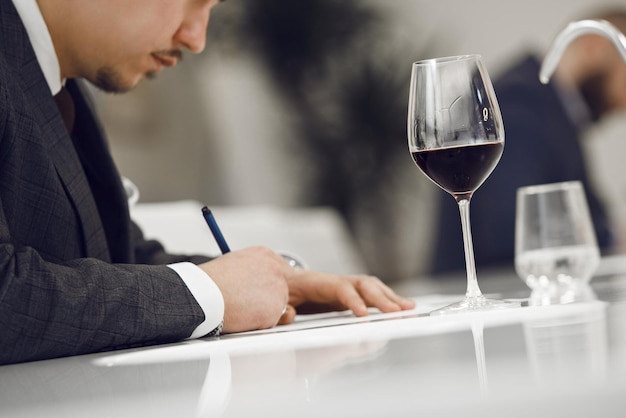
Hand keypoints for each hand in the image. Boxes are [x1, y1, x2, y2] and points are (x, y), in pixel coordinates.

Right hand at [199, 246, 289, 332]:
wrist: (203, 294)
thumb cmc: (210, 281)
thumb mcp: (234, 265)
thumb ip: (252, 272)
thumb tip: (256, 285)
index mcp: (264, 255)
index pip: (281, 271)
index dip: (270, 286)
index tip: (261, 292)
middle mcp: (275, 269)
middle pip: (283, 290)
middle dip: (269, 300)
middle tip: (247, 304)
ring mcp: (277, 288)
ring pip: (278, 307)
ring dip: (263, 312)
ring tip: (240, 308)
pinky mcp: (275, 308)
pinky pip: (271, 321)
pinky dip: (258, 324)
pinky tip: (242, 316)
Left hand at [278, 270, 415, 323]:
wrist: (285, 282)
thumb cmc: (284, 292)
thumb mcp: (277, 300)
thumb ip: (281, 308)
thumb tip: (288, 314)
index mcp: (318, 282)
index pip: (340, 289)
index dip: (353, 301)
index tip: (363, 314)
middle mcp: (336, 281)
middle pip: (363, 285)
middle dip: (381, 299)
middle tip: (395, 312)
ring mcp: (346, 285)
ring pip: (372, 287)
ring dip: (390, 298)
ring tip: (408, 308)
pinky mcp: (352, 293)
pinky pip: (373, 294)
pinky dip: (388, 299)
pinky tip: (402, 307)